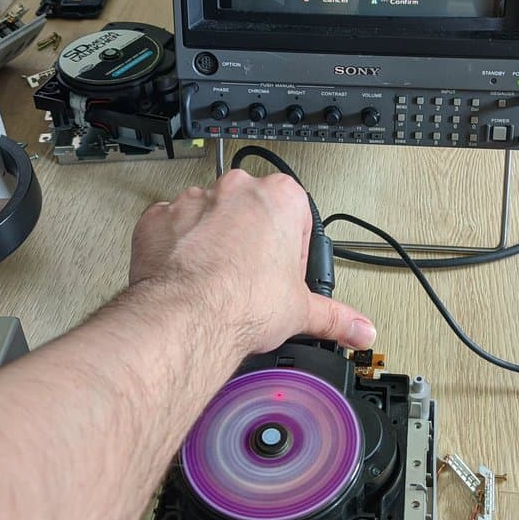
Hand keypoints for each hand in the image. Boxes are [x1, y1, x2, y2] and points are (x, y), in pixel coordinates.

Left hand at [126, 170, 375, 355]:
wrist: (186, 316)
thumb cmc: (243, 301)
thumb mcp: (302, 310)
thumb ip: (337, 316)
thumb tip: (361, 330)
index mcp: (280, 198)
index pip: (296, 218)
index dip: (291, 250)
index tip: (284, 273)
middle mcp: (236, 189)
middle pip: (250, 211)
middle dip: (251, 241)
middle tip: (251, 279)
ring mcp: (194, 199)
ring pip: (208, 216)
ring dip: (212, 241)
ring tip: (215, 281)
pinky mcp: (158, 218)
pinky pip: (170, 227)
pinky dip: (176, 247)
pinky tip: (186, 276)